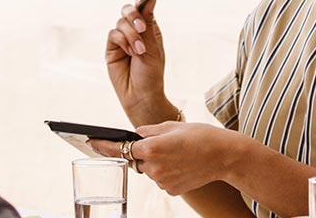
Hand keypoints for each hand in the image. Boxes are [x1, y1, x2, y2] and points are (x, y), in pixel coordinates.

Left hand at [91, 122, 239, 195]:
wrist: (224, 155)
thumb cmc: (200, 135)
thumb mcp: (172, 126)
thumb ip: (148, 131)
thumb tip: (135, 135)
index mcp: (151, 148)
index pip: (120, 148)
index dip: (103, 145)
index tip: (91, 142)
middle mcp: (153, 167)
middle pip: (136, 160)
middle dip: (143, 152)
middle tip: (163, 143)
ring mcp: (162, 181)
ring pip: (149, 170)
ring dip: (156, 161)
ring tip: (178, 153)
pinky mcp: (171, 190)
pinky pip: (161, 179)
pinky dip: (166, 171)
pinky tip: (182, 164)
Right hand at [105, 0, 171, 123]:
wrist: (141, 95)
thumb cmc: (151, 74)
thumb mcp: (153, 47)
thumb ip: (148, 24)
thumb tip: (151, 1)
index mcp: (149, 29)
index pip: (144, 8)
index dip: (144, 1)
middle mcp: (135, 32)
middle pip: (129, 10)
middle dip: (134, 16)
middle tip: (141, 28)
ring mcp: (122, 40)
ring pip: (121, 22)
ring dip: (131, 35)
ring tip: (139, 51)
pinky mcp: (112, 48)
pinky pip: (113, 34)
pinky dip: (122, 41)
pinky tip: (129, 53)